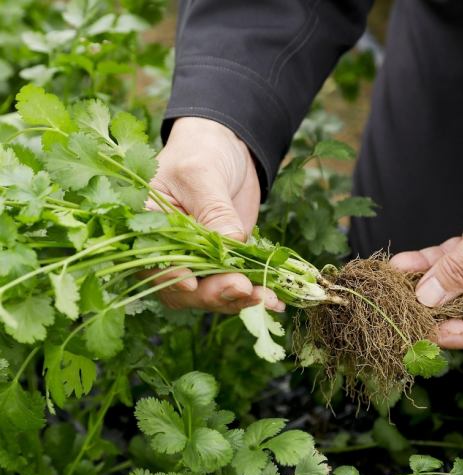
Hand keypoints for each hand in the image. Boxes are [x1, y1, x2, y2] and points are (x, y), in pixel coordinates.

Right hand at [147, 117, 284, 313]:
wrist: (228, 147)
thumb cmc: (202, 150)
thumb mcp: (201, 174)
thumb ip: (213, 211)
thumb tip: (232, 246)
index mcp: (149, 227)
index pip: (150, 259)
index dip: (168, 276)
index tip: (191, 282)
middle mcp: (170, 250)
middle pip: (183, 288)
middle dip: (212, 293)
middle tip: (241, 288)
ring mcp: (199, 259)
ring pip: (212, 292)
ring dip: (239, 300)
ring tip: (267, 299)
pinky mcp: (225, 261)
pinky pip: (236, 283)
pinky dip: (255, 293)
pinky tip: (274, 299)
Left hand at [390, 169, 462, 348]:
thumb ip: (461, 270)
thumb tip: (427, 300)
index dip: (447, 334)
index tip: (411, 331)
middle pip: (462, 307)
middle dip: (425, 305)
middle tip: (392, 306)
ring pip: (451, 280)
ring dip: (419, 279)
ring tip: (389, 280)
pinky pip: (451, 258)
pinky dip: (428, 260)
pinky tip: (402, 263)